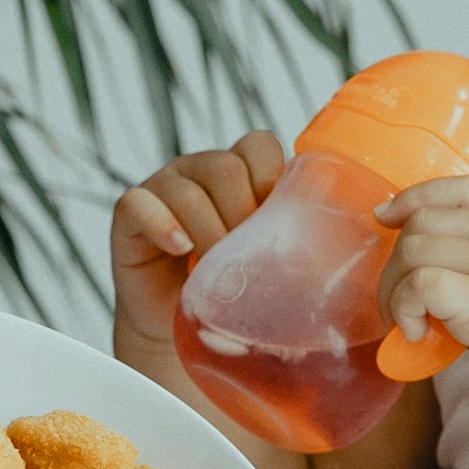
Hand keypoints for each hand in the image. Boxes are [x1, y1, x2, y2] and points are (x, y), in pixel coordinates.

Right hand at [109, 128, 286, 355]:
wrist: (178, 323)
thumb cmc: (229, 290)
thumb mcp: (266, 264)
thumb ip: (292, 246)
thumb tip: (338, 259)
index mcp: (239, 174)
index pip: (258, 145)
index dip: (270, 175)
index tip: (276, 220)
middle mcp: (200, 172)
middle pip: (225, 166)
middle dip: (240, 213)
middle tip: (245, 254)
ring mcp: (163, 187)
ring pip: (185, 187)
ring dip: (207, 229)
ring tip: (214, 266)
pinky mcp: (130, 212)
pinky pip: (140, 203)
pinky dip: (163, 225)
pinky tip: (180, 248)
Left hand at [376, 178, 468, 418]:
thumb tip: (443, 288)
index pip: (461, 187)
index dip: (414, 197)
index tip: (386, 217)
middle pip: (422, 221)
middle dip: (393, 263)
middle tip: (397, 305)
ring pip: (413, 249)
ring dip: (393, 291)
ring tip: (409, 325)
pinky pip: (420, 285)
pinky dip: (404, 310)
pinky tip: (419, 337)